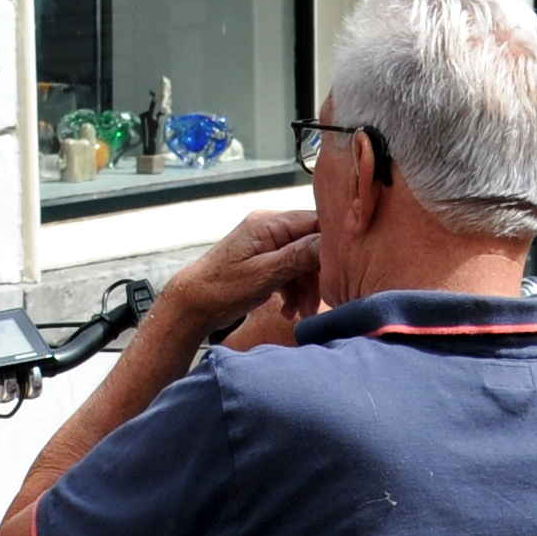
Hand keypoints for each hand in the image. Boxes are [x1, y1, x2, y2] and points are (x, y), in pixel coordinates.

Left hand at [158, 207, 319, 345]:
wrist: (193, 304)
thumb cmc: (221, 288)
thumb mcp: (264, 275)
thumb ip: (298, 257)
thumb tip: (328, 244)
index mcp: (269, 223)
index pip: (315, 223)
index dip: (332, 246)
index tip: (343, 270)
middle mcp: (269, 228)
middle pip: (311, 245)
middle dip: (317, 275)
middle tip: (316, 303)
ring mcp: (266, 243)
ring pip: (302, 261)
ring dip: (305, 288)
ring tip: (301, 312)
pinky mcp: (264, 259)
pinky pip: (289, 270)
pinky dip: (293, 290)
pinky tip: (288, 310)